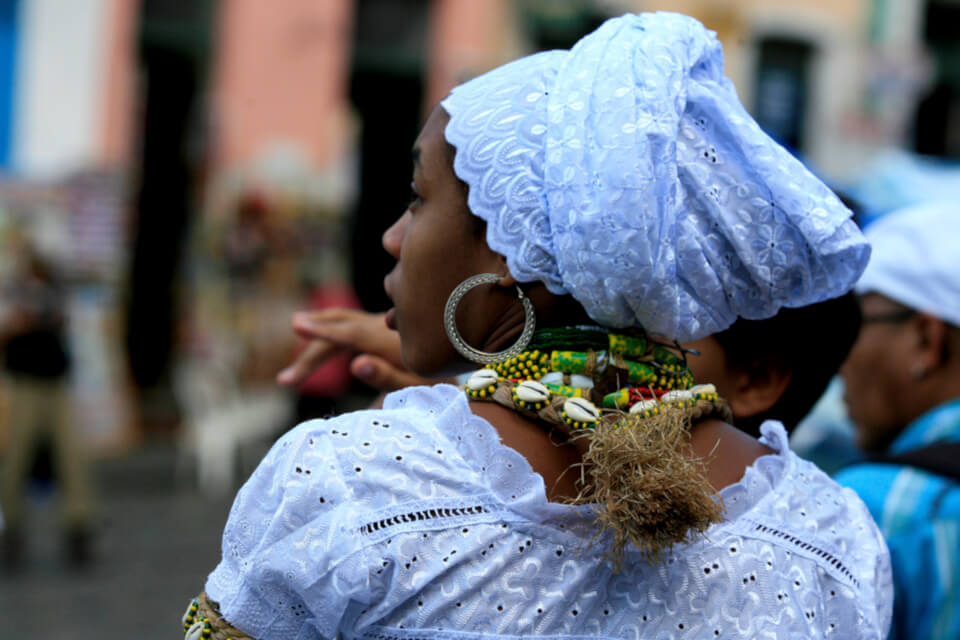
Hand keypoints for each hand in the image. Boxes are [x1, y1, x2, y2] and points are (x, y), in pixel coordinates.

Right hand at [276, 308, 441, 391]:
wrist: (473, 367)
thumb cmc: (445, 385)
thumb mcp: (420, 386)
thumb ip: (387, 376)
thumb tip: (354, 364)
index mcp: (391, 338)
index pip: (349, 331)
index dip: (321, 329)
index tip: (296, 324)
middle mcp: (386, 326)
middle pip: (340, 328)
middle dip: (311, 350)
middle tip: (286, 381)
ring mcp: (385, 324)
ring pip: (345, 320)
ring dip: (319, 329)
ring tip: (297, 329)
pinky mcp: (386, 328)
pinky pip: (353, 323)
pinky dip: (333, 327)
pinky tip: (325, 334)